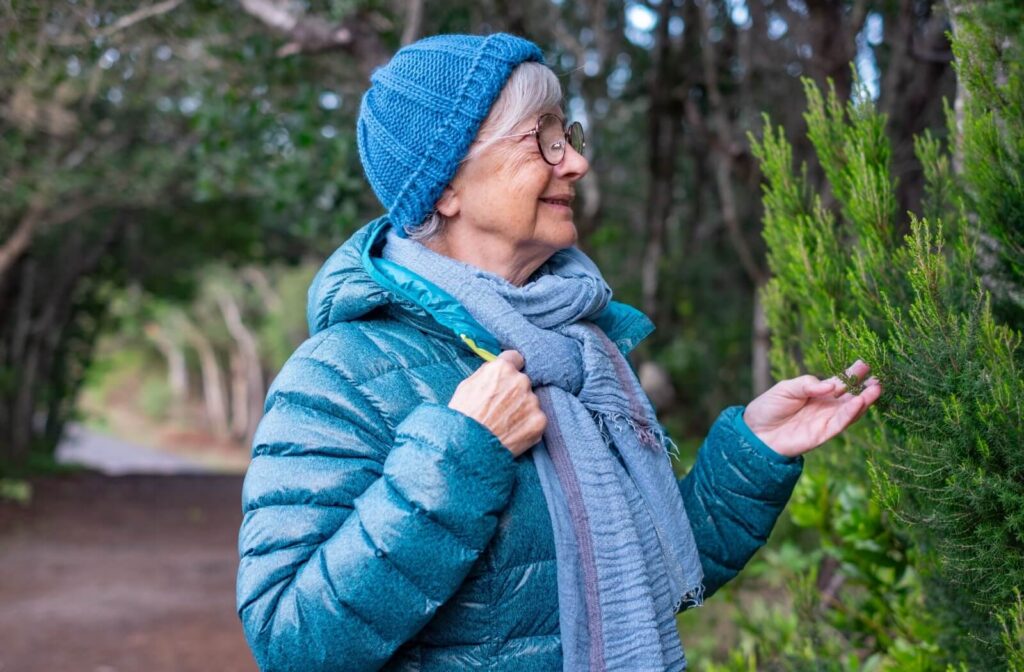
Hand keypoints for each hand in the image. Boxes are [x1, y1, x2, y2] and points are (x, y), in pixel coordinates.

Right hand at [448, 350, 546, 456]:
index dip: (509, 369)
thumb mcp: (467, 385)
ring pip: (530, 401)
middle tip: (501, 408)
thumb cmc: (463, 416)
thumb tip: (497, 372)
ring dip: (522, 410)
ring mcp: (532, 401)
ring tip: (504, 424)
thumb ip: (487, 374)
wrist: (468, 446)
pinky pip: (536, 419)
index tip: (506, 379)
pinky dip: (527, 426)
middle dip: (515, 392)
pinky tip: (512, 433)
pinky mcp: (539, 421)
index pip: (515, 358)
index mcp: (501, 368)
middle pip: (523, 382)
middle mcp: (520, 381)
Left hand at [742, 360, 882, 458]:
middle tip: (879, 377)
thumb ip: (808, 384)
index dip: (852, 373)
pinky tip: (860, 402)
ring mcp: (826, 420)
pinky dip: (851, 414)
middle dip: (865, 387)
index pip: (840, 382)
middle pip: (850, 396)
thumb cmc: (769, 407)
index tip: (866, 363)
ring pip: (851, 411)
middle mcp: (826, 407)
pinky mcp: (822, 434)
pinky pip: (840, 423)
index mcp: (818, 393)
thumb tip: (831, 385)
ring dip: (864, 400)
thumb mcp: (787, 388)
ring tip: (876, 388)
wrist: (755, 432)